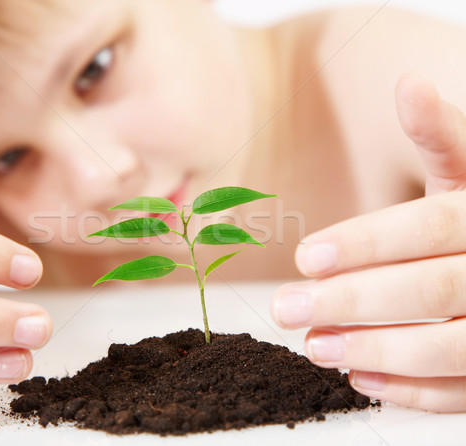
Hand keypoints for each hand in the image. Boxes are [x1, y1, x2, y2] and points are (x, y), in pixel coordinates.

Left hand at [271, 71, 465, 411]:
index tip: (302, 257)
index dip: (368, 243)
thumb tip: (409, 82)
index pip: (431, 226)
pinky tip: (359, 378)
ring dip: (377, 348)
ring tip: (313, 346)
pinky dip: (413, 390)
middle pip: (433, 288)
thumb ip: (442, 137)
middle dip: (352, 300)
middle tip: (285, 307)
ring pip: (453, 346)